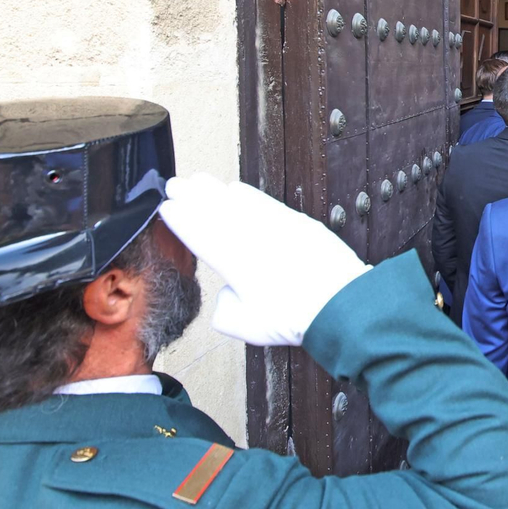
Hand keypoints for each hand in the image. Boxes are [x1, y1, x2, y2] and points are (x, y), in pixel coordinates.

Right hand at [158, 174, 370, 346]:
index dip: (181, 220)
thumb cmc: (297, 318)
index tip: (166, 208)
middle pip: (215, 212)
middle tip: (175, 185)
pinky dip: (248, 195)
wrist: (341, 303)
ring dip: (215, 190)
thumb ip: (227, 311)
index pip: (200, 235)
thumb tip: (227, 296)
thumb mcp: (248, 327)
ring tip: (198, 180)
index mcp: (235, 264)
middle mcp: (252, 240)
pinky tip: (236, 189)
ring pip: (238, 203)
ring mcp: (275, 228)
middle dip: (192, 197)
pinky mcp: (298, 224)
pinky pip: (265, 203)